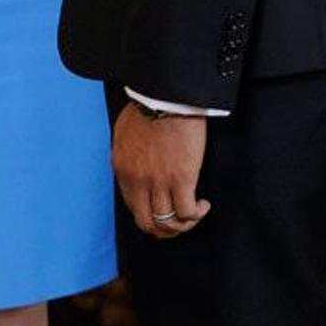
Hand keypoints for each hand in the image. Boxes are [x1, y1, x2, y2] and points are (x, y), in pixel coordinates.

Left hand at [112, 105, 209, 238]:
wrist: (164, 96)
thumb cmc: (147, 108)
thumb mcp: (124, 134)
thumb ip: (127, 156)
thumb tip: (135, 169)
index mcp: (122, 169)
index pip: (132, 206)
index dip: (149, 212)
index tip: (163, 206)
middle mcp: (137, 181)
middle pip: (147, 223)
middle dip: (164, 230)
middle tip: (178, 222)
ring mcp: (158, 182)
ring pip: (168, 223)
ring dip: (183, 224)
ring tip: (194, 213)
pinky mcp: (181, 179)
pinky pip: (187, 213)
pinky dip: (196, 214)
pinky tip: (203, 204)